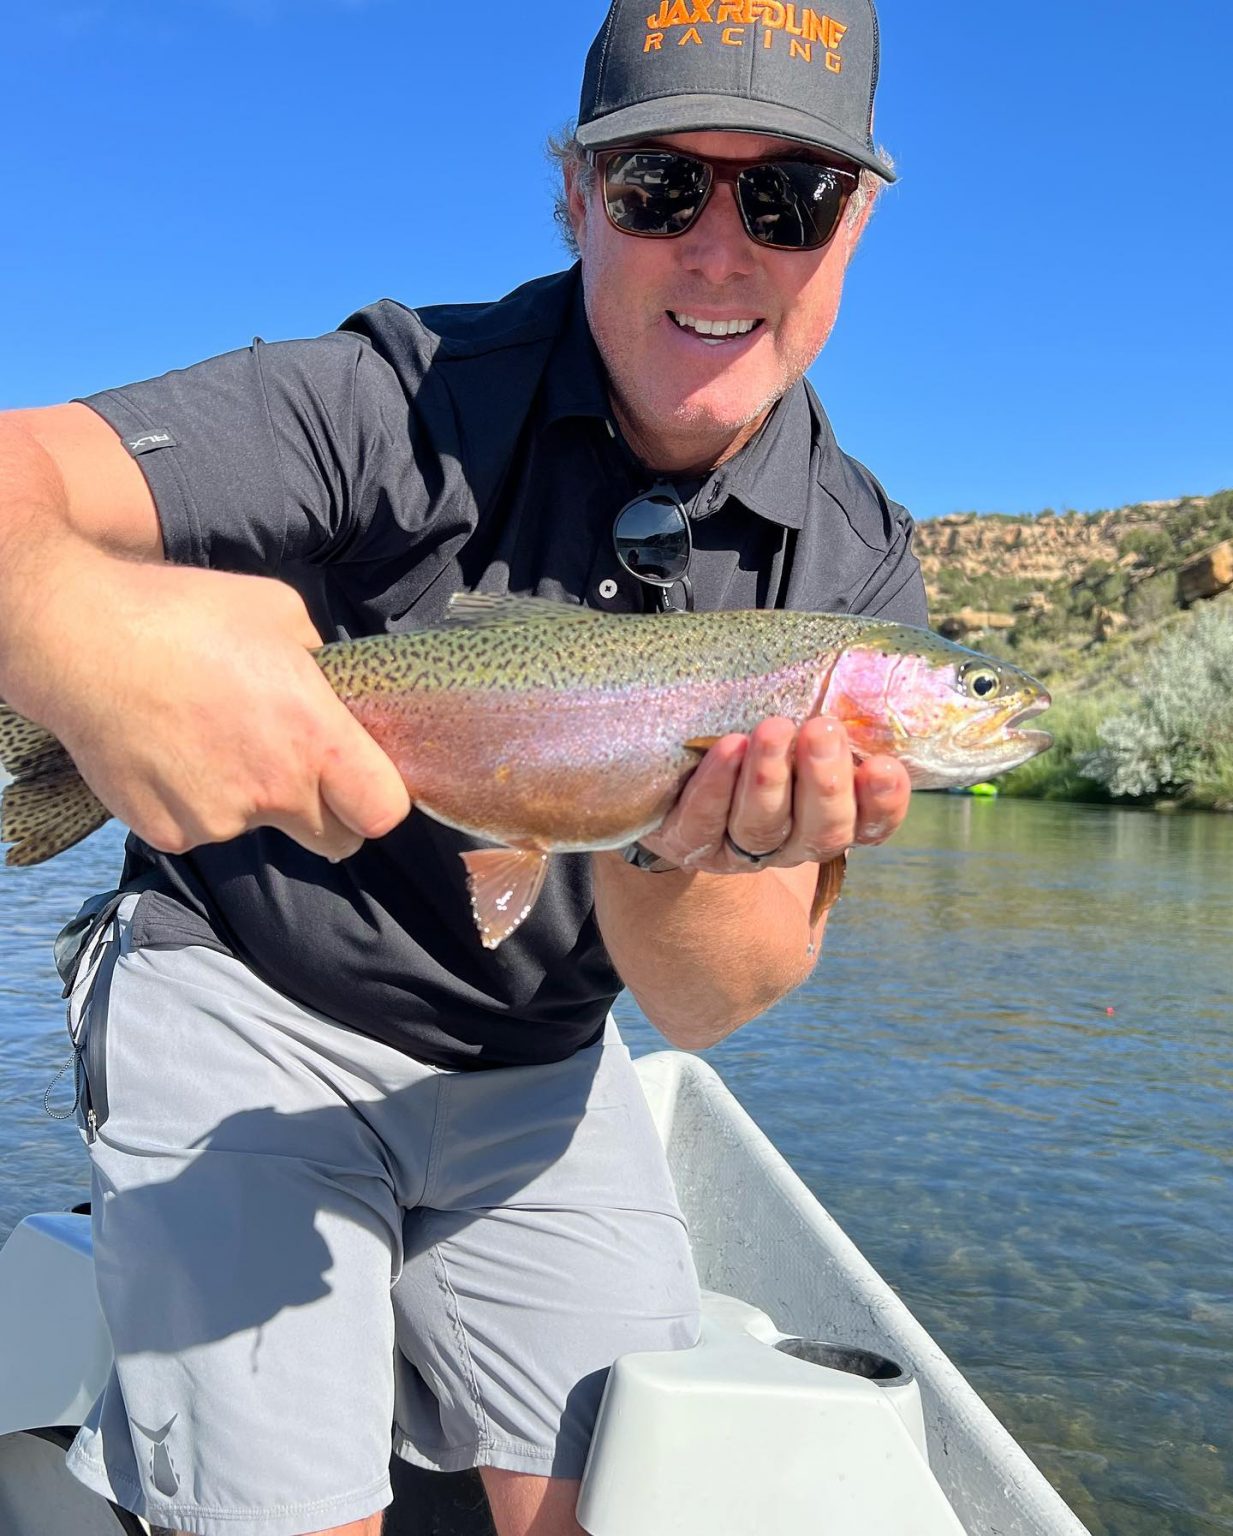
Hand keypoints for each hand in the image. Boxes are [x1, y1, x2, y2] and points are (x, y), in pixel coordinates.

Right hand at [44, 561, 410, 860]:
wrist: (79, 638)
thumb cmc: (184, 613)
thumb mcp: (280, 613)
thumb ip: (319, 662)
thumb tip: (328, 683)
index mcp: (314, 738)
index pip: (383, 812)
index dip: (379, 800)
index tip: (365, 782)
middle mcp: (273, 790)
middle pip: (334, 841)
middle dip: (329, 814)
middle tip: (299, 769)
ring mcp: (218, 819)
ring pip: (258, 828)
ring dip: (250, 800)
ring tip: (211, 737)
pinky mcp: (168, 832)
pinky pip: (200, 828)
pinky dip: (194, 801)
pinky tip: (172, 751)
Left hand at [637, 716, 910, 874]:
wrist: (672, 775)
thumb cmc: (752, 732)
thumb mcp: (794, 722)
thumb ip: (825, 708)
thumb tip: (858, 664)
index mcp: (828, 818)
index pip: (870, 823)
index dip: (883, 802)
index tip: (884, 766)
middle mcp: (790, 842)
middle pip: (820, 831)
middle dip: (824, 783)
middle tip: (821, 730)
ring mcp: (737, 850)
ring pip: (762, 828)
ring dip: (769, 779)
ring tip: (773, 729)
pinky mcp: (688, 841)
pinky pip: (702, 823)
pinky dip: (716, 786)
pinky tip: (728, 747)